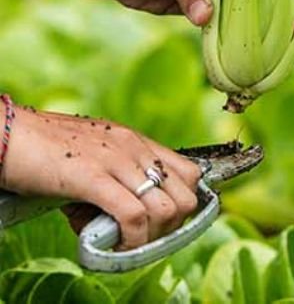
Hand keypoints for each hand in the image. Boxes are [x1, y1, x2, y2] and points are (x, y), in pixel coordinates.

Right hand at [0, 107, 201, 249]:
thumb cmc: (41, 150)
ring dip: (150, 237)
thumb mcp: (90, 160)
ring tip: (124, 242)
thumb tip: (114, 224)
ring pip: (166, 209)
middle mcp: (133, 147)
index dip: (181, 206)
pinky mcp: (91, 177)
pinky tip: (114, 245)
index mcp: (135, 141)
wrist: (4, 133)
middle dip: (170, 227)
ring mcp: (115, 160)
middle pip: (186, 196)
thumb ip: (110, 184)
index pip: (190, 174)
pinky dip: (131, 239)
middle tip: (141, 238)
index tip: (159, 224)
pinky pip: (133, 215)